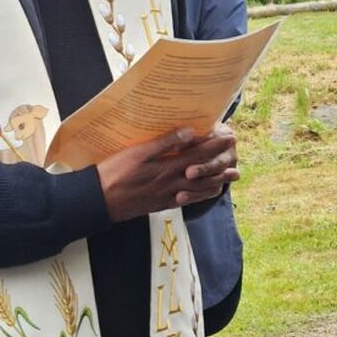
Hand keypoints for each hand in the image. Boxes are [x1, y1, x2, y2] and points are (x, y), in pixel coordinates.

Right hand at [96, 124, 237, 222]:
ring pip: (198, 189)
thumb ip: (165, 143)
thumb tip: (189, 132)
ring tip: (230, 177)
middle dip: (220, 163)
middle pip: (202, 172)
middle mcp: (171, 182)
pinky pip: (187, 201)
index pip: (196, 154)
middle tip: (236, 158)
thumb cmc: (115, 172)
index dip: (214, 146)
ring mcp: (167, 195)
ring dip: (216, 181)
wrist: (100, 200)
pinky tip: (207, 194)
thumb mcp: (138, 152)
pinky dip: (200, 196)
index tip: (229, 139)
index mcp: (167, 166)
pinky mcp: (161, 204)